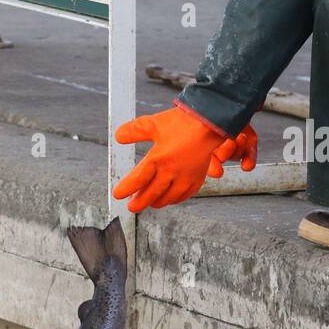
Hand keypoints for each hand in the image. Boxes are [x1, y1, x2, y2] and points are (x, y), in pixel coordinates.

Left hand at [112, 104, 255, 211]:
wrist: (210, 123)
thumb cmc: (183, 122)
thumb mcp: (153, 123)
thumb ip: (134, 131)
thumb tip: (118, 137)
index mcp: (158, 159)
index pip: (137, 180)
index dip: (126, 189)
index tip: (118, 194)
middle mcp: (171, 171)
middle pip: (151, 194)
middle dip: (139, 202)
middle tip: (131, 206)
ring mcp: (185, 178)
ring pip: (167, 198)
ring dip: (156, 202)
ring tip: (149, 202)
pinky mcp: (196, 179)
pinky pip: (183, 196)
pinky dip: (173, 200)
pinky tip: (168, 198)